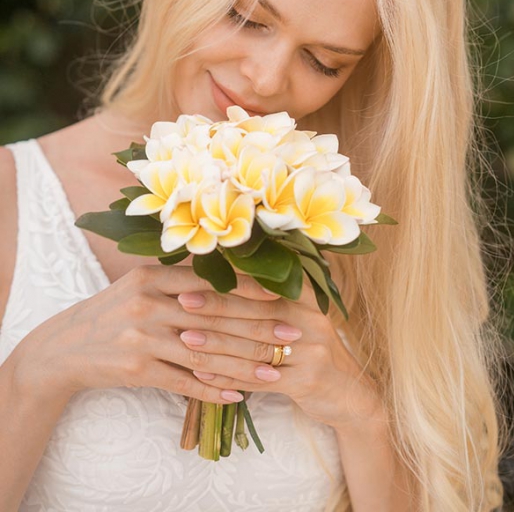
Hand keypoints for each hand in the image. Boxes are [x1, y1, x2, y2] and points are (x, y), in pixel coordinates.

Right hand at [10, 266, 281, 406]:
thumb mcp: (140, 284)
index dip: (248, 289)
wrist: (65, 346)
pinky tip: (238, 394)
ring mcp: (142, 338)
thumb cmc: (112, 310)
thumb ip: (178, 280)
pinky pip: (183, 381)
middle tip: (291, 334)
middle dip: (258, 327)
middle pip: (214, 317)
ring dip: (244, 364)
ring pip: (205, 352)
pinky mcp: (137, 370)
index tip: (281, 295)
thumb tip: (225, 276)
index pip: (210, 281)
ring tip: (276, 372)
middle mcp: (149, 304)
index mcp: (153, 277)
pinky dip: (213, 388)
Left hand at [175, 275, 383, 432]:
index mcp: (306, 295)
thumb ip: (264, 297)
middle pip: (254, 313)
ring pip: (253, 346)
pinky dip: (228, 377)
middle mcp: (311, 318)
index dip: (226, 282)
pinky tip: (203, 375)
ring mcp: (312, 350)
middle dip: (215, 308)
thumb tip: (220, 270)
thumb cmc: (309, 348)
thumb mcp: (297, 315)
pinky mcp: (307, 381)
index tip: (194, 279)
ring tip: (185, 339)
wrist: (348, 392)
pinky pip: (259, 379)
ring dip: (216, 343)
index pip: (261, 285)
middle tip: (181, 304)